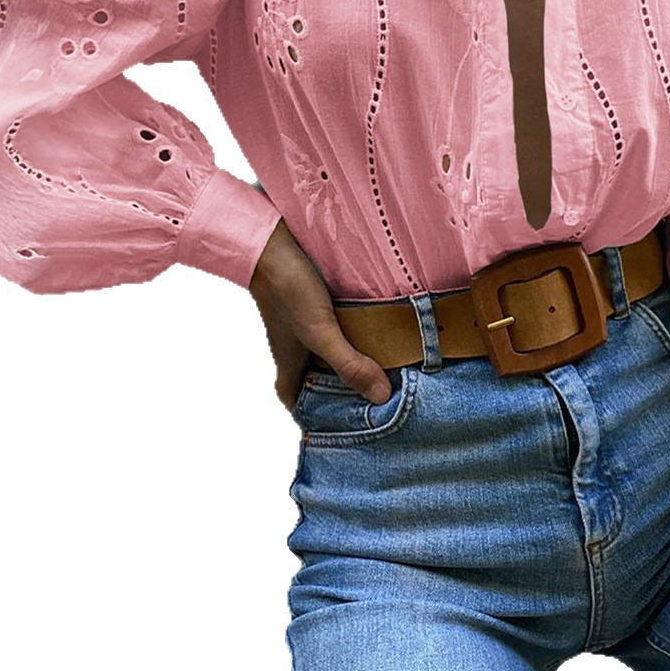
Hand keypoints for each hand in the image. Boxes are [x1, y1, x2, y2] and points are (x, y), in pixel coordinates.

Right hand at [247, 218, 392, 415]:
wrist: (274, 240)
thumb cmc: (288, 289)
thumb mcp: (320, 332)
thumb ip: (348, 364)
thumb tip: (381, 396)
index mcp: (290, 366)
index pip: (300, 404)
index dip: (317, 420)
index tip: (346, 430)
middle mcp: (299, 351)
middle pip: (323, 382)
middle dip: (348, 393)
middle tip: (384, 402)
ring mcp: (311, 328)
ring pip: (336, 355)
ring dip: (359, 362)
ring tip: (395, 371)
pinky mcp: (323, 307)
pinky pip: (344, 330)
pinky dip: (361, 336)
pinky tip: (386, 334)